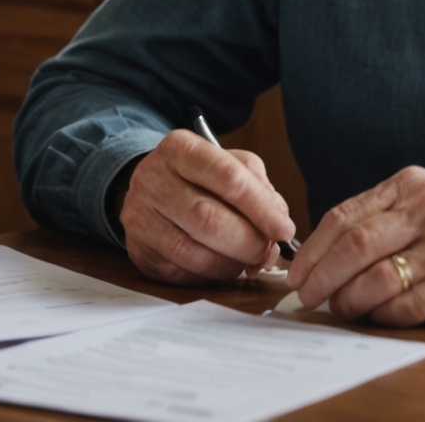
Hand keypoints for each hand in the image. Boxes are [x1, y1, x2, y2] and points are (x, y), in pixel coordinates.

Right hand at [118, 129, 295, 284]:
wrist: (150, 190)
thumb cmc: (198, 178)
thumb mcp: (229, 164)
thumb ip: (258, 187)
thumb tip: (278, 222)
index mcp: (180, 149)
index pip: (227, 177)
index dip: (261, 208)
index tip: (284, 229)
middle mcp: (153, 180)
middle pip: (209, 220)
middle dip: (249, 242)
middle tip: (268, 251)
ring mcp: (141, 217)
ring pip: (195, 254)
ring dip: (233, 263)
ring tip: (248, 259)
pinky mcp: (140, 251)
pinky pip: (184, 273)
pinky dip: (214, 274)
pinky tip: (224, 264)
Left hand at [286, 166, 424, 325]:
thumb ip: (388, 213)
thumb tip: (328, 248)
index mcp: (413, 185)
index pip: (345, 215)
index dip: (312, 248)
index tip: (296, 271)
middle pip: (353, 246)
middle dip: (321, 276)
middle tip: (305, 297)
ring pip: (376, 279)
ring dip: (348, 301)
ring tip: (340, 310)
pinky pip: (407, 305)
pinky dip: (383, 315)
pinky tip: (376, 317)